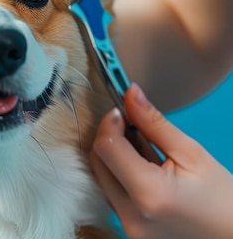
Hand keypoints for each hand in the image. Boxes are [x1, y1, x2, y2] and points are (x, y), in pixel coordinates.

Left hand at [89, 84, 232, 238]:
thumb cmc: (223, 199)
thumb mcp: (192, 153)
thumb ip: (154, 123)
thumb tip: (130, 93)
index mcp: (149, 193)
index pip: (106, 147)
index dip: (110, 123)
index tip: (122, 110)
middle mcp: (131, 215)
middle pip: (98, 162)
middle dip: (109, 137)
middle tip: (130, 124)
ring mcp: (127, 226)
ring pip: (101, 178)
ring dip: (113, 156)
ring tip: (141, 147)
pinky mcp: (129, 230)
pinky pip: (111, 195)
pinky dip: (119, 176)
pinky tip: (142, 168)